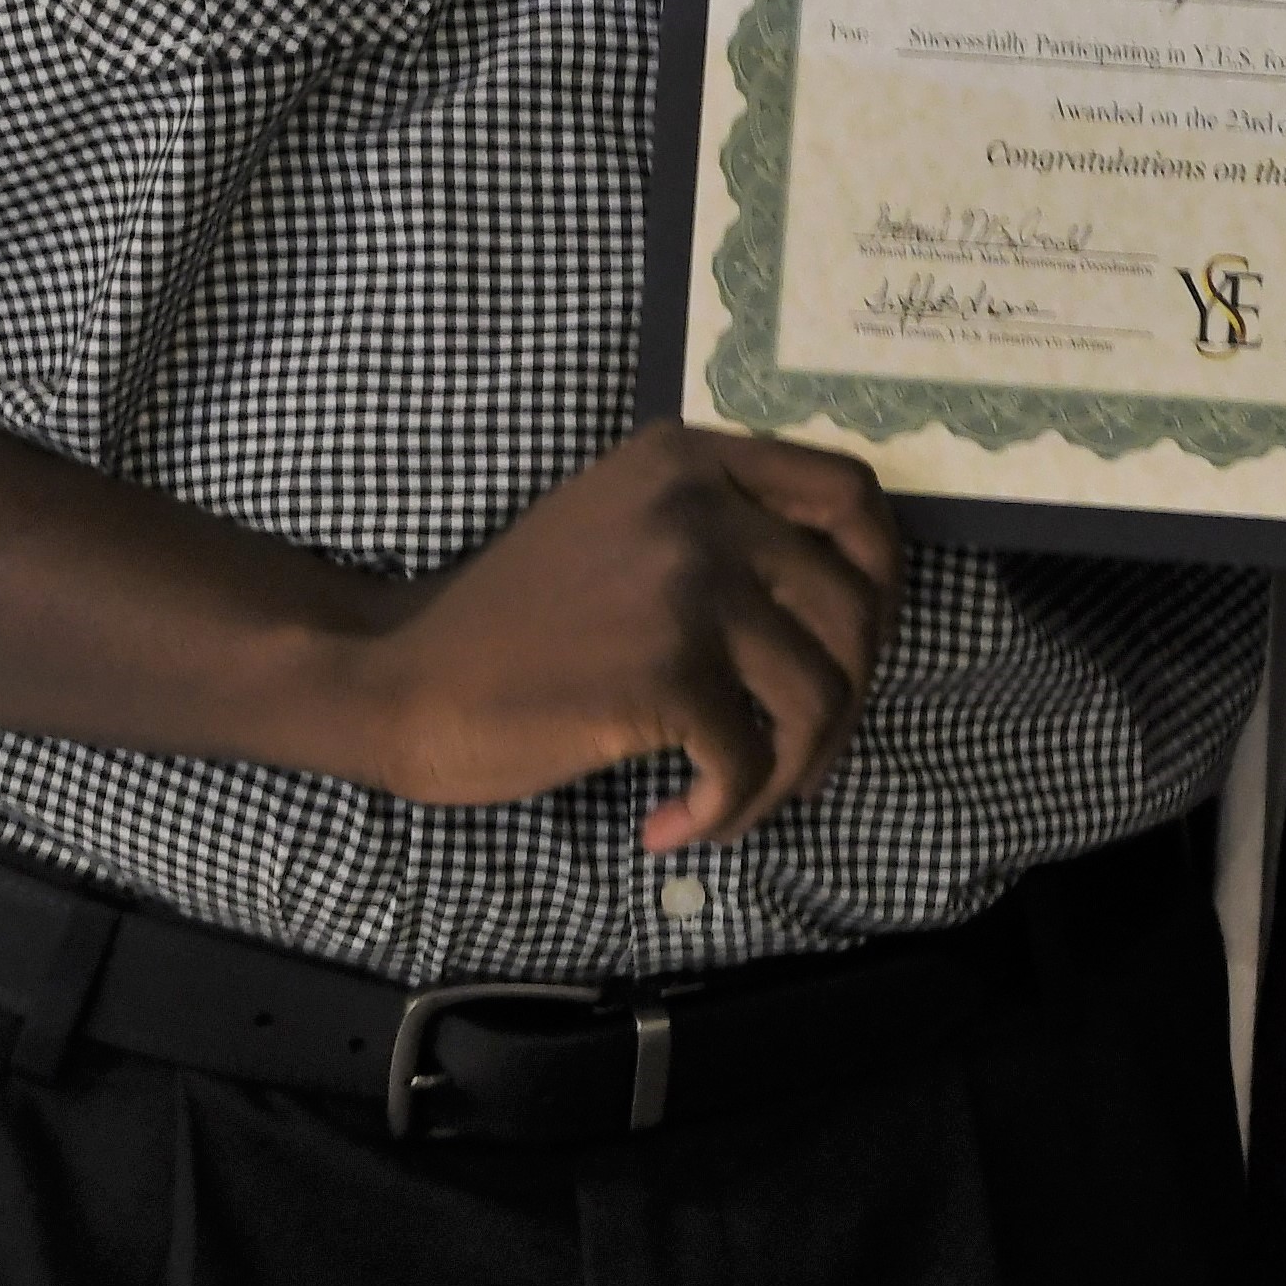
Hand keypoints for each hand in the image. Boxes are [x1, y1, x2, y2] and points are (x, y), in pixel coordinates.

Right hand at [354, 421, 903, 842]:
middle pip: (856, 604)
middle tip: (799, 754)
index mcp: (691, 458)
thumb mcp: (622, 525)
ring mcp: (686, 582)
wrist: (402, 677)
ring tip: (735, 803)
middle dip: (848, 697)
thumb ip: (718, 527)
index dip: (882, 573)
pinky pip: (752, 758)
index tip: (855, 642)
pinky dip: (727, 812)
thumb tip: (849, 601)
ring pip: (820, 691)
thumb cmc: (512, 619)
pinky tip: (675, 827)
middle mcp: (700, 504)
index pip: (852, 491)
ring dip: (794, 770)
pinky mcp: (664, 669)